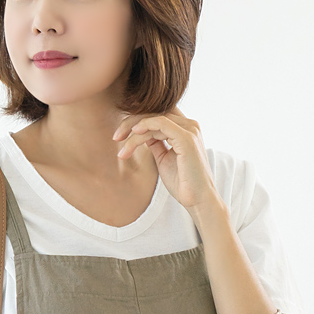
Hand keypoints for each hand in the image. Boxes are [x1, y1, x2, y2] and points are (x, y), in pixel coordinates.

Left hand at [111, 107, 215, 221]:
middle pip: (155, 112)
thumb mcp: (164, 158)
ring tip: (121, 147)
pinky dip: (145, 125)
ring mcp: (189, 130)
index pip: (158, 113)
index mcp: (185, 128)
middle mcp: (189, 125)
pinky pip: (161, 123)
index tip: (120, 133)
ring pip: (154, 118)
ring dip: (133, 130)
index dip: (138, 118)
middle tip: (116, 137)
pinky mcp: (187, 138)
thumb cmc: (183, 183)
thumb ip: (155, 142)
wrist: (198, 201)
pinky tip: (133, 134)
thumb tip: (140, 132)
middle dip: (131, 122)